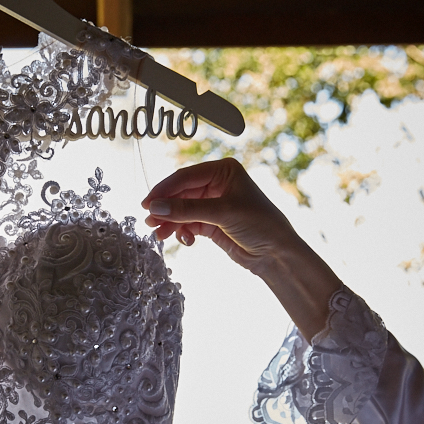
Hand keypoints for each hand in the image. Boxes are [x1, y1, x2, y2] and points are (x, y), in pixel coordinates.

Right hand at [141, 158, 297, 274]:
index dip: (164, 190)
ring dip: (171, 222)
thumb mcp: (223, 213)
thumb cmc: (260, 224)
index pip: (185, 177)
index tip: (148, 203)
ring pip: (181, 210)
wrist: (276, 253)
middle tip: (150, 222)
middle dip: (166, 209)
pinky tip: (186, 241)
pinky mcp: (211, 222)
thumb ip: (187, 210)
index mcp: (223, 170)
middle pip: (180, 194)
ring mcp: (213, 203)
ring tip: (160, 235)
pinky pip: (188, 223)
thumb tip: (155, 207)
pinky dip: (182, 232)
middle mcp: (217, 184)